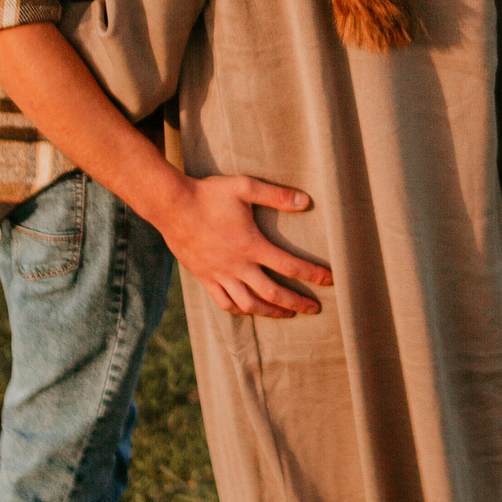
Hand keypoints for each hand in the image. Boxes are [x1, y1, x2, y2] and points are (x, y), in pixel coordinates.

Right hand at [157, 175, 333, 319]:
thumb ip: (276, 196)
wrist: (171, 206)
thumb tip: (306, 201)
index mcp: (251, 245)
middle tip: (314, 309)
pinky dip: (240, 310)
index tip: (330, 281)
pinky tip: (249, 310)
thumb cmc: (209, 194)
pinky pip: (224, 303)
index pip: (289, 265)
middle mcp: (237, 266)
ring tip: (286, 314)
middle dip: (296, 302)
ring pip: (248, 304)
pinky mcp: (205, 278)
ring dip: (271, 312)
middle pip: (272, 293)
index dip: (312, 274)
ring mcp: (219, 275)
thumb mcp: (244, 187)